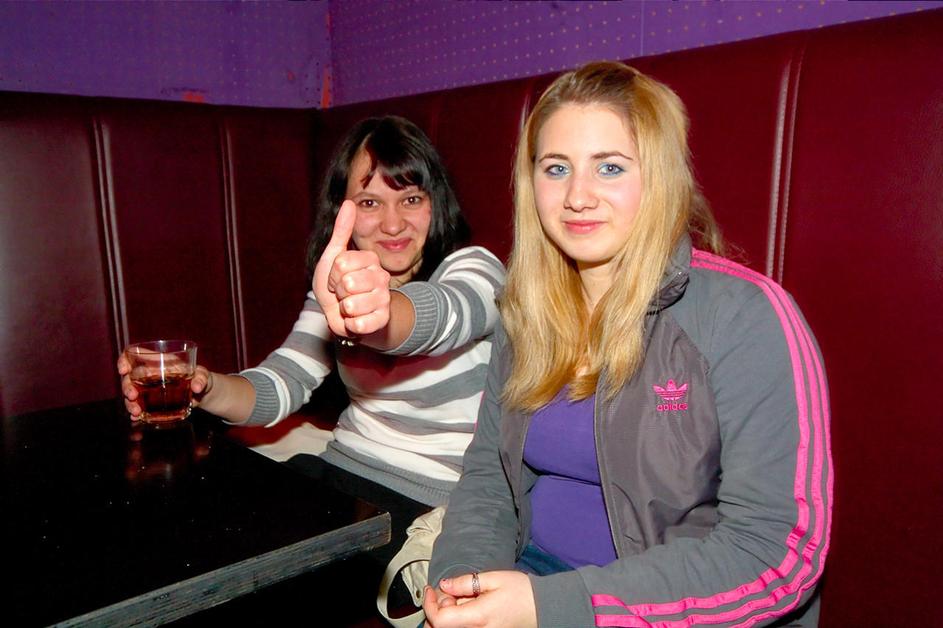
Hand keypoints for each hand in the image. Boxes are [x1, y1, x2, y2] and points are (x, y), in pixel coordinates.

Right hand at [117, 354, 211, 419]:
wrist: (204, 394)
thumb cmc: (201, 377)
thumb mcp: (204, 375)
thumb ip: (201, 378)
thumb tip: (197, 387)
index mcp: (159, 361)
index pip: (135, 354)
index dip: (125, 359)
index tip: (124, 370)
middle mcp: (150, 374)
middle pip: (129, 377)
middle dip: (127, 387)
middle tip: (132, 396)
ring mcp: (149, 389)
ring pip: (132, 394)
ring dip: (129, 403)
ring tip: (136, 412)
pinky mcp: (152, 403)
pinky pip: (140, 406)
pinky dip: (136, 413)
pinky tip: (136, 418)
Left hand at [312, 200, 391, 337]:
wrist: (343, 315)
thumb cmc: (336, 284)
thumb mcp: (334, 256)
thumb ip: (342, 230)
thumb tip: (349, 202)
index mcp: (370, 259)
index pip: (341, 263)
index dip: (332, 274)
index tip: (335, 278)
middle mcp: (381, 276)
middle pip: (348, 283)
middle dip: (338, 292)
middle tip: (342, 293)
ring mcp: (384, 298)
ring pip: (352, 304)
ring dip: (344, 309)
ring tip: (349, 305)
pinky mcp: (383, 319)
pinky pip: (360, 323)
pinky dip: (351, 324)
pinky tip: (355, 319)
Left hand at [422, 571, 536, 627]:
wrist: (543, 609)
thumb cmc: (521, 592)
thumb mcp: (493, 579)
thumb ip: (465, 583)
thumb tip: (443, 585)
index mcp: (478, 618)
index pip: (440, 620)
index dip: (429, 604)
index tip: (431, 589)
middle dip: (437, 609)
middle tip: (449, 592)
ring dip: (446, 616)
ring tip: (459, 599)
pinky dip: (457, 621)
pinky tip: (466, 608)